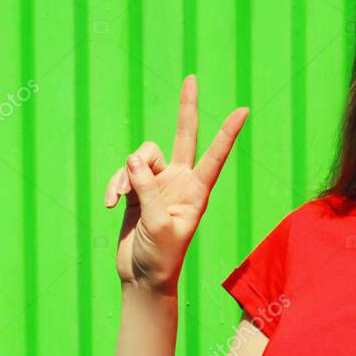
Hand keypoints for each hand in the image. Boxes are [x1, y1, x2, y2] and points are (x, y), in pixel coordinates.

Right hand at [103, 75, 247, 293]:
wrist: (143, 277)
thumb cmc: (161, 257)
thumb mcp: (156, 224)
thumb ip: (146, 190)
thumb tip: (133, 159)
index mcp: (197, 191)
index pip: (215, 155)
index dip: (227, 132)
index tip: (243, 110)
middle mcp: (180, 181)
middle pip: (183, 136)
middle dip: (186, 108)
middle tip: (192, 78)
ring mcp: (158, 184)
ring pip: (140, 156)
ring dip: (126, 174)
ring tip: (121, 198)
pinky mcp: (137, 191)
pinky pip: (124, 173)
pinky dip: (115, 184)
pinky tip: (112, 204)